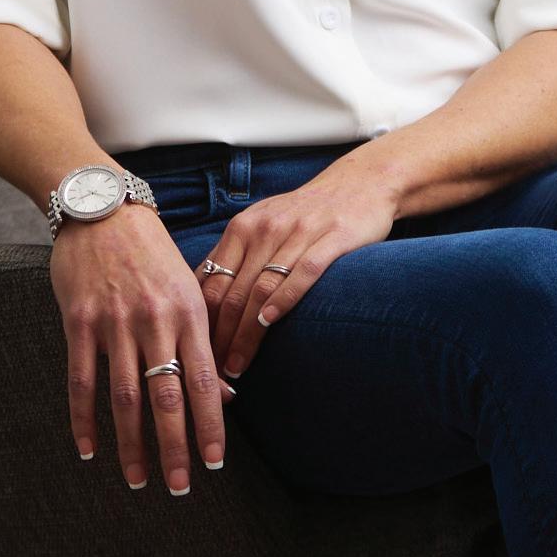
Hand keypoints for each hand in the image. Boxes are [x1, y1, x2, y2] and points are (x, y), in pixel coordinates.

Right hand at [51, 204, 234, 494]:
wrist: (103, 209)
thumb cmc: (152, 252)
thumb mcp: (188, 287)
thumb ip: (202, 340)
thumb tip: (225, 395)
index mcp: (189, 312)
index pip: (205, 382)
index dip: (210, 426)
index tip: (215, 462)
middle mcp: (154, 321)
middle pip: (166, 398)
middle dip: (174, 448)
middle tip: (180, 487)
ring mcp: (114, 322)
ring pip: (124, 398)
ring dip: (131, 445)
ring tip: (137, 480)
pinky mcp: (79, 322)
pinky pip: (81, 381)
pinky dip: (84, 420)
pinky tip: (89, 449)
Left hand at [196, 157, 398, 381]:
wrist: (360, 183)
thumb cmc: (306, 212)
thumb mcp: (263, 223)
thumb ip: (235, 255)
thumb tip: (201, 298)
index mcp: (243, 228)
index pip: (211, 283)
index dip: (201, 323)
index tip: (196, 355)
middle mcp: (266, 228)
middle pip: (233, 292)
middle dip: (219, 337)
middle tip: (212, 373)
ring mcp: (300, 233)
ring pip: (262, 289)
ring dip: (246, 333)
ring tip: (237, 365)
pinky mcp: (333, 238)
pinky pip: (304, 273)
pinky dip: (284, 299)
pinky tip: (269, 323)